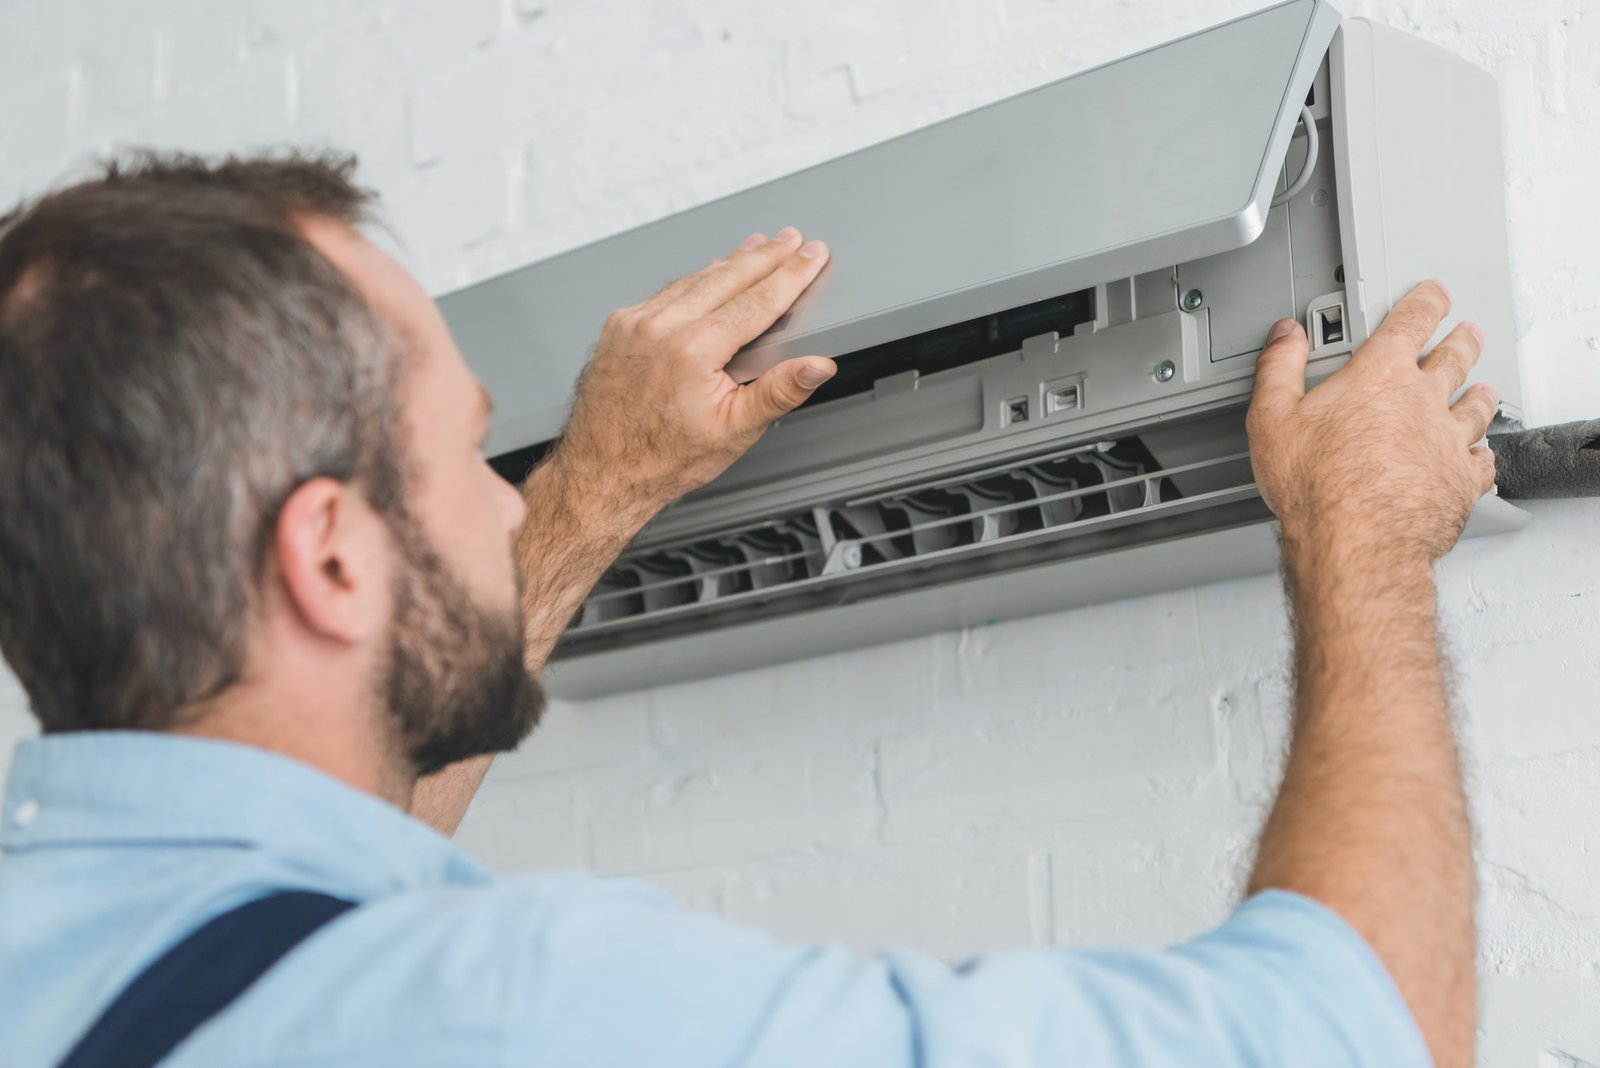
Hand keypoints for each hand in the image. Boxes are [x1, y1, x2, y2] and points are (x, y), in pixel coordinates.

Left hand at [554, 227, 836, 509]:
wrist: (602, 472)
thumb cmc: (662, 458)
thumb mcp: (734, 432)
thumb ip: (780, 391)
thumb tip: (817, 367)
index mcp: (692, 350)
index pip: (757, 301)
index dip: (791, 276)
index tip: (813, 256)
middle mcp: (659, 328)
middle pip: (726, 277)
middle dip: (766, 256)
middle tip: (793, 239)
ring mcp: (634, 323)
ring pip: (694, 279)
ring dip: (731, 261)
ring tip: (760, 247)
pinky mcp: (618, 326)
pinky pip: (665, 292)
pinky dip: (694, 279)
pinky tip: (710, 273)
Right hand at [1246, 281, 1499, 564]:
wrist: (1357, 541)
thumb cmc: (1315, 484)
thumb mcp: (1272, 417)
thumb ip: (1279, 368)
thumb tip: (1284, 336)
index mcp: (1379, 377)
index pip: (1410, 322)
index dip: (1425, 301)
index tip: (1433, 294)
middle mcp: (1423, 402)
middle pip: (1454, 359)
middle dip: (1462, 340)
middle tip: (1467, 332)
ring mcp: (1447, 442)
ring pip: (1475, 408)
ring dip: (1480, 395)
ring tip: (1483, 390)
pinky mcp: (1461, 482)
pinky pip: (1482, 461)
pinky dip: (1482, 454)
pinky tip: (1480, 455)